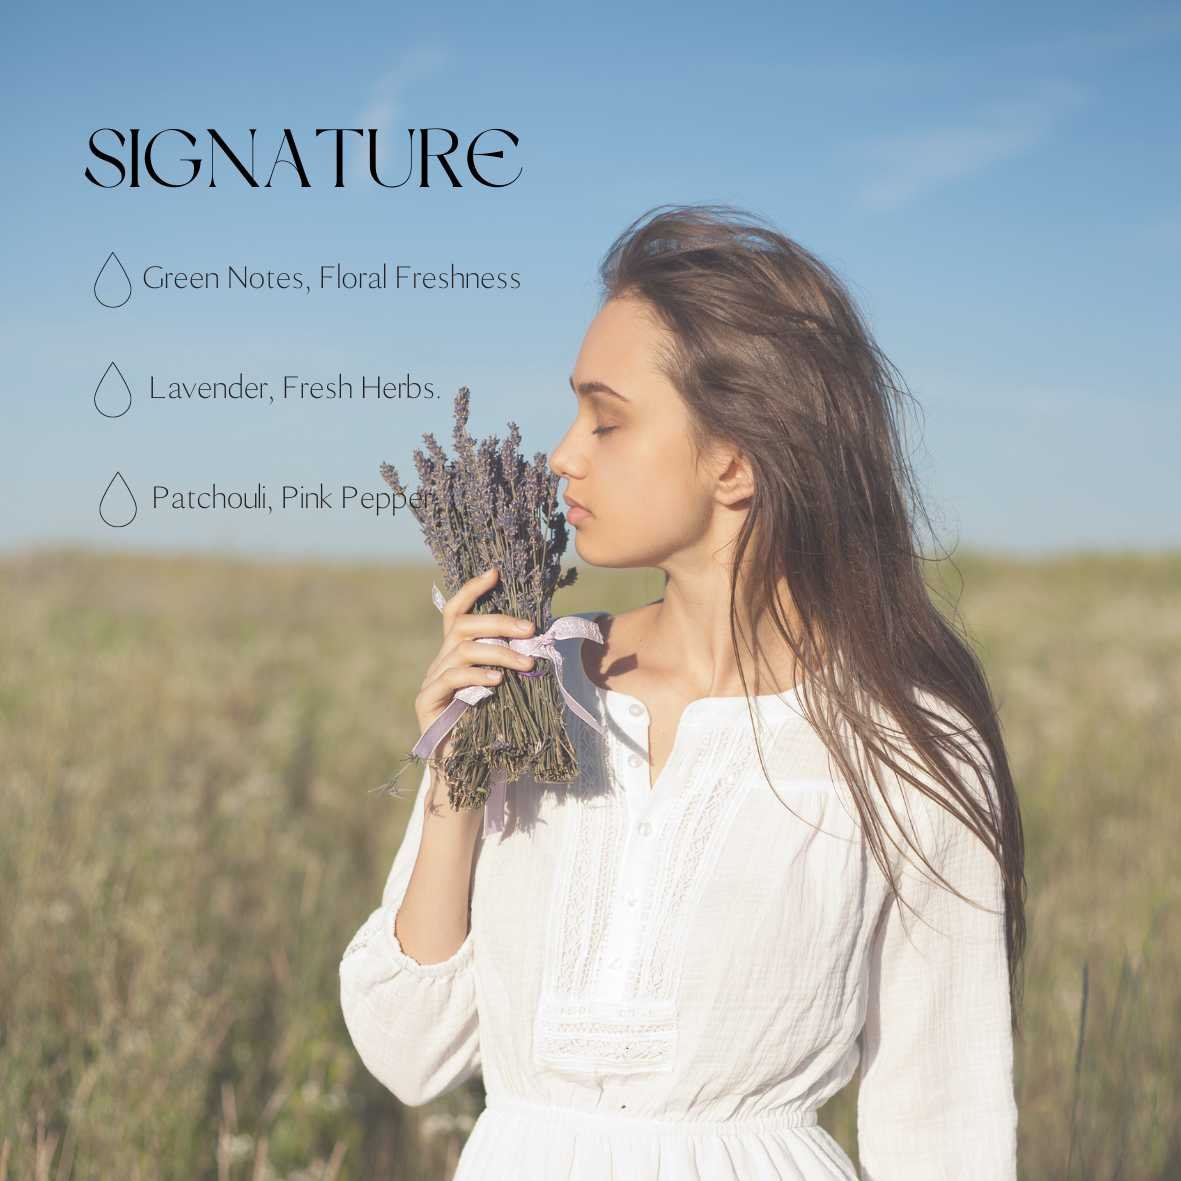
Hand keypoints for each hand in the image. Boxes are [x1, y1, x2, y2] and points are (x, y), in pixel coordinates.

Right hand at [414, 566, 535, 763]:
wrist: (467, 769)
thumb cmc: (491, 726)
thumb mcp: (508, 687)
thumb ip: (514, 661)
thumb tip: (542, 636)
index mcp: (457, 653)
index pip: (458, 611)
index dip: (473, 589)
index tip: (495, 571)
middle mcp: (441, 661)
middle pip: (461, 626)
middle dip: (498, 621)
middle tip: (530, 628)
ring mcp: (432, 681)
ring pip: (461, 650)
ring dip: (498, 652)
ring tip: (526, 662)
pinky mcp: (427, 702)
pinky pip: (451, 679)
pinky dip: (477, 675)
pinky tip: (498, 681)